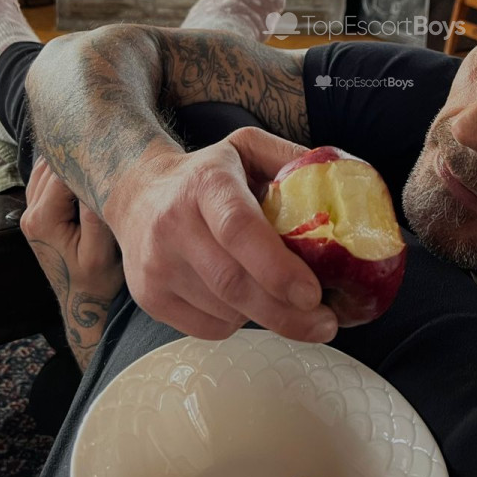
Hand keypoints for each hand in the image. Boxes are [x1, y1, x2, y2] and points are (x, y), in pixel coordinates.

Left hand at [21, 159, 124, 369]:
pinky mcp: (37, 215)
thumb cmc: (96, 280)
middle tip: (106, 150)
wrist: (83, 301)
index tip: (110, 152)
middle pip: (50, 167)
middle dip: (76, 158)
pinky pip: (45, 181)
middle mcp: (30, 214)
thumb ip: (94, 214)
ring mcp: (30, 214)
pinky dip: (62, 172)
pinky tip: (84, 172)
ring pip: (44, 170)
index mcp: (42, 221)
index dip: (85, 159)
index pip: (61, 173)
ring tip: (97, 159)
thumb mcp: (101, 251)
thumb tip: (94, 177)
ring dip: (68, 163)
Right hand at [102, 127, 337, 343]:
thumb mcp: (245, 148)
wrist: (137, 196)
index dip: (277, 267)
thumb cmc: (206, 175)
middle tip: (325, 323)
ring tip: (289, 305)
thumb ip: (290, 158)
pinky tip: (246, 302)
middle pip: (233, 283)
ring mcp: (156, 265)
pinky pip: (209, 328)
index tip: (313, 293)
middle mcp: (173, 224)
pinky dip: (238, 323)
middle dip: (286, 313)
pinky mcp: (150, 298)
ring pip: (225, 311)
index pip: (239, 229)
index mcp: (206, 184)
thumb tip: (340, 181)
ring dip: (267, 316)